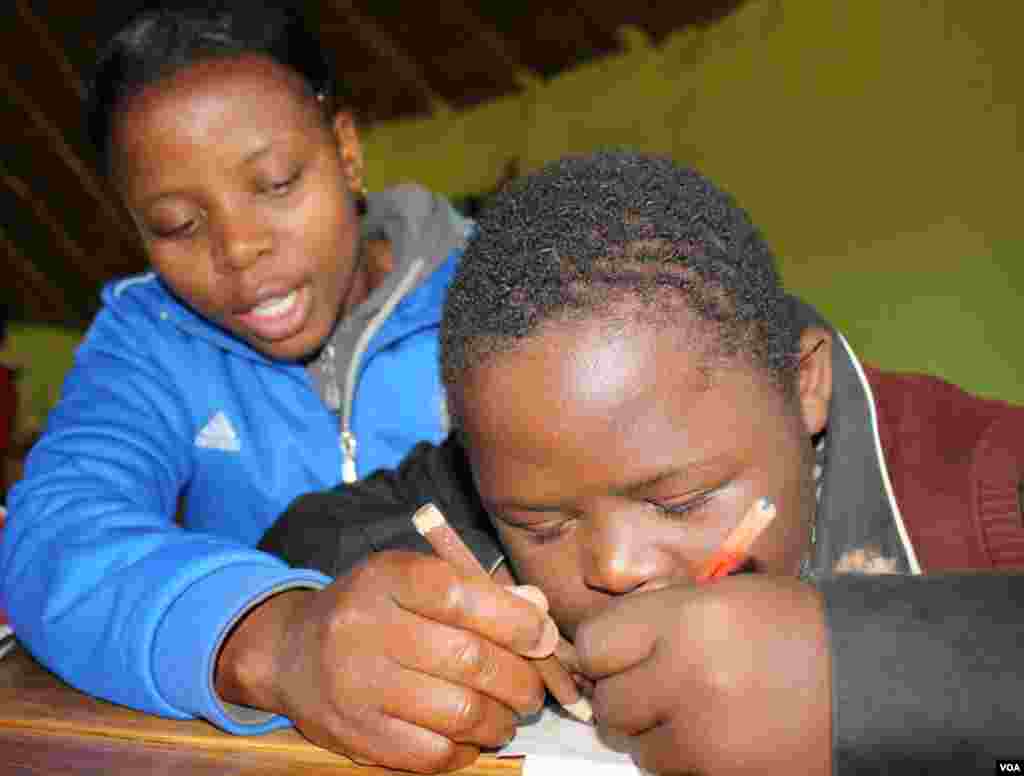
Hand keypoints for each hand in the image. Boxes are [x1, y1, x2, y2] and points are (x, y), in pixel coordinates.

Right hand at [216, 550, 554, 772]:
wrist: (292, 652)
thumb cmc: (372, 609)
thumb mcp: (413, 580)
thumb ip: (476, 592)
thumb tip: (538, 613)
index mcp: (385, 578)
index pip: (460, 596)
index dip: (515, 620)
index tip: (542, 636)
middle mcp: (366, 629)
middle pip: (469, 659)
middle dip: (520, 678)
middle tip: (534, 687)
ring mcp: (359, 686)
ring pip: (459, 712)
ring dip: (502, 719)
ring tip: (509, 713)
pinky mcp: (358, 736)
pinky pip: (434, 753)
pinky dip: (468, 749)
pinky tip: (473, 735)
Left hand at [575, 575, 830, 775]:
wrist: (872, 680)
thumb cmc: (796, 626)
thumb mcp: (724, 595)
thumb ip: (662, 615)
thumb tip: (609, 645)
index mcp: (684, 621)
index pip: (593, 645)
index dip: (605, 651)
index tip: (621, 654)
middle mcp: (685, 680)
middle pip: (609, 705)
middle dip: (626, 698)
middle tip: (654, 690)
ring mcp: (705, 739)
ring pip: (638, 750)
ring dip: (656, 736)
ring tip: (695, 715)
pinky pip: (674, 775)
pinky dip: (686, 762)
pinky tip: (719, 739)